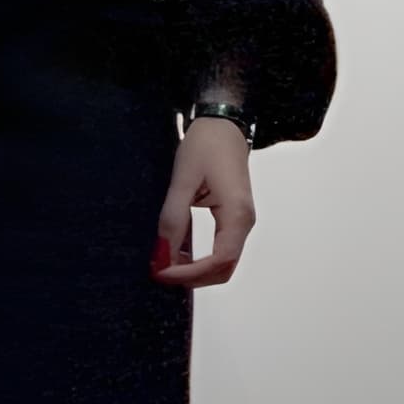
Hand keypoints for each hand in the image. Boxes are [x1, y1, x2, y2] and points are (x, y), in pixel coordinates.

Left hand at [151, 116, 255, 287]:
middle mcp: (244, 223)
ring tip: (164, 265)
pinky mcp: (233, 219)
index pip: (220, 260)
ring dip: (195, 270)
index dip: (191, 273)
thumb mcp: (184, 179)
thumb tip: (162, 254)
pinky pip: (219, 249)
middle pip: (224, 268)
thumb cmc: (205, 146)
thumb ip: (173, 217)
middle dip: (193, 277)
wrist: (224, 126)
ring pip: (223, 262)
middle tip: (159, 273)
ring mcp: (241, 222)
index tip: (162, 272)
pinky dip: (199, 258)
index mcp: (237, 214)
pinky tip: (176, 253)